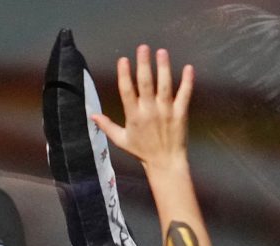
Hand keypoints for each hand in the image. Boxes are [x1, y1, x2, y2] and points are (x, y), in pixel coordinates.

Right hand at [91, 45, 193, 168]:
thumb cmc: (142, 152)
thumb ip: (107, 126)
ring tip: (162, 52)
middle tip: (143, 48)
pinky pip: (184, 95)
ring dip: (163, 68)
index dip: (124, 75)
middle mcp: (149, 111)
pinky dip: (187, 82)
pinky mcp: (180, 114)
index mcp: (134, 116)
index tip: (123, 60)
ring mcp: (166, 111)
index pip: (127, 91)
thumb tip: (91, 115)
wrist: (165, 163)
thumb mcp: (121, 140)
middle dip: (144, 65)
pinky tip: (188, 68)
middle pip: (146, 84)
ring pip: (165, 86)